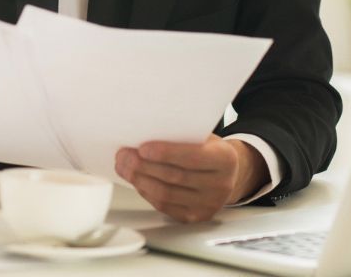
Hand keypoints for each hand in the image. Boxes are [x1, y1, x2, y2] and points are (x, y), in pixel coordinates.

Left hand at [115, 136, 265, 222]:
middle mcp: (220, 185)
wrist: (226, 173)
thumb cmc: (208, 150)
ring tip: (124, 167)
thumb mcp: (203, 137)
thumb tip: (143, 135)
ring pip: (166, 194)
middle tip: (124, 155)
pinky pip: (164, 206)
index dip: (165, 153)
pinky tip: (137, 181)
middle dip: (143, 166)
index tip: (142, 148)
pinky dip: (146, 192)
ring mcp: (208, 204)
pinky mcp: (194, 217)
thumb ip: (181, 137)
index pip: (192, 157)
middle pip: (174, 177)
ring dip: (140, 180)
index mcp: (225, 159)